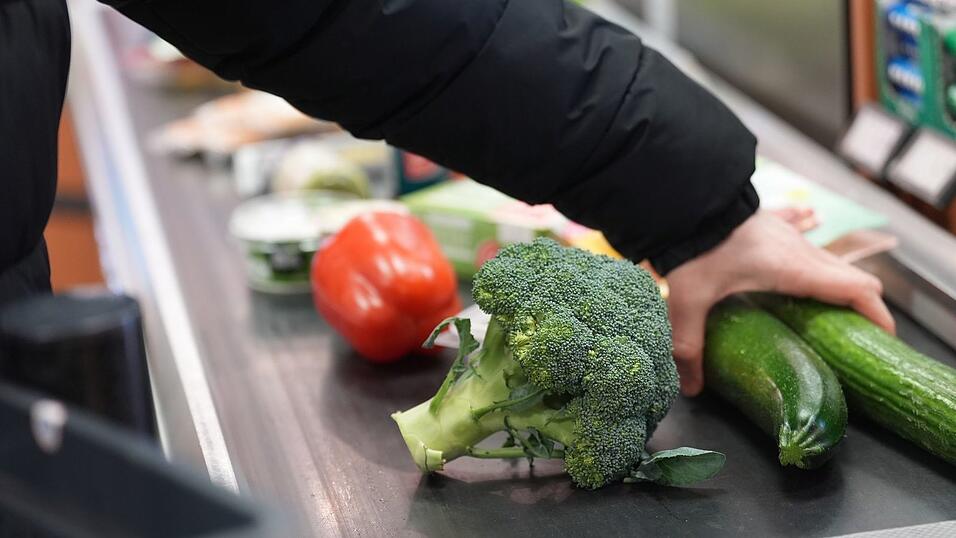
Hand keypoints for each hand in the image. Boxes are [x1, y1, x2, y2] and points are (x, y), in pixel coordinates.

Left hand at [666, 212, 894, 395]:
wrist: (685, 200)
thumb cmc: (694, 247)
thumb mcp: (689, 301)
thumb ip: (690, 346)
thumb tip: (692, 387)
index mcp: (794, 270)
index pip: (857, 290)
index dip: (878, 315)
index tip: (882, 339)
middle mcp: (801, 250)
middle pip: (852, 278)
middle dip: (861, 307)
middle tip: (851, 336)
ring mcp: (789, 233)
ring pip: (830, 259)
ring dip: (838, 281)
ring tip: (826, 308)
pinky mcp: (772, 221)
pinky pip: (804, 230)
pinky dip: (814, 242)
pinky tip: (810, 237)